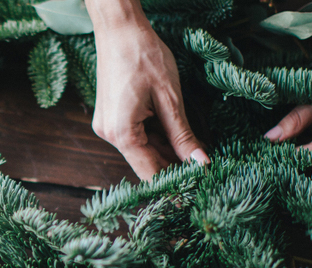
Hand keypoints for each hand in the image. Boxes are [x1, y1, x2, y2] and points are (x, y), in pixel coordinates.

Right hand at [87, 0, 208, 180]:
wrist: (119, 30)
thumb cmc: (144, 57)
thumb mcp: (169, 99)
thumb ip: (183, 135)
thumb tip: (200, 163)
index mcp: (121, 133)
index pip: (150, 172)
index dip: (174, 184)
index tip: (196, 192)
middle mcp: (109, 134)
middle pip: (145, 163)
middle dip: (173, 167)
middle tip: (203, 169)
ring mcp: (107, 126)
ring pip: (141, 150)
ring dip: (166, 152)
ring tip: (195, 151)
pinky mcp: (111, 117)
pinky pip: (135, 136)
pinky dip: (155, 138)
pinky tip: (176, 136)